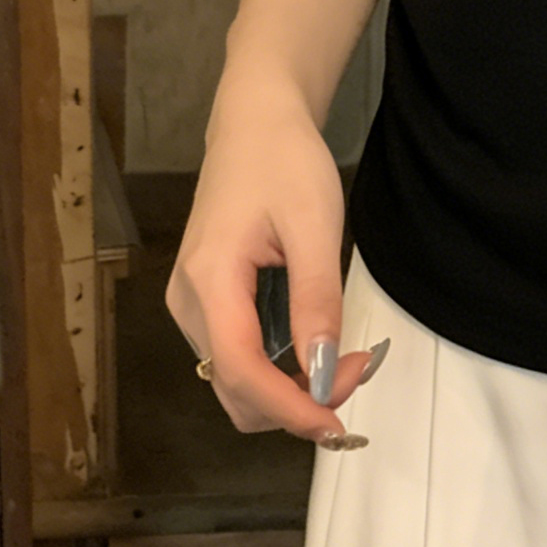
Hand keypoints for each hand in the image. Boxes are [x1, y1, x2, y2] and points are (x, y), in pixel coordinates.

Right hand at [165, 74, 382, 445]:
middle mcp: (188, 303)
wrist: (255, 122)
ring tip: (345, 356)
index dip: (289, 408)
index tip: (337, 424)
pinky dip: (280, 367)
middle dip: (296, 400)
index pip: (241, 373)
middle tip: (358, 368)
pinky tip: (316, 343)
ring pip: (238, 381)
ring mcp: (192, 306)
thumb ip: (316, 301)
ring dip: (291, 388)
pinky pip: (240, 357)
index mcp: (208, 281)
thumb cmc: (285, 162)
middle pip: (235, 391)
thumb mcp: (314, 225)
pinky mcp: (207, 303)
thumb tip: (323, 374)